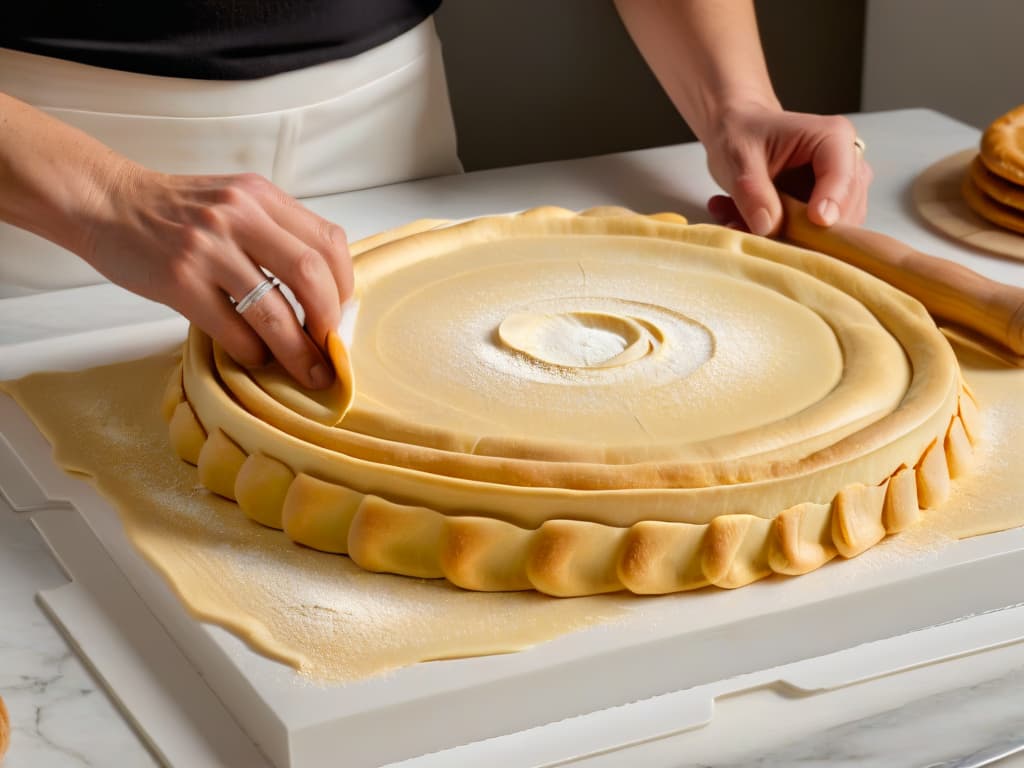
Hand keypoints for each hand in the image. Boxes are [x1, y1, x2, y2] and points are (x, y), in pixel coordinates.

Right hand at [84, 165, 352, 388]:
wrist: (106, 202)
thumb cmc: (175, 211)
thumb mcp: (234, 201)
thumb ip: (274, 232)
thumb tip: (323, 293)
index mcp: (260, 196)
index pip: (327, 242)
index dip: (344, 285)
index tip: (341, 312)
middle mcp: (238, 216)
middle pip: (311, 275)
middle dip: (329, 320)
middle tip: (329, 347)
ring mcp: (207, 248)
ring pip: (274, 311)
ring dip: (297, 351)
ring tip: (307, 371)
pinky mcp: (179, 281)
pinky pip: (233, 330)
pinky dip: (253, 351)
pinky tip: (255, 356)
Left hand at [702, 102, 872, 235]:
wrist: (737, 134)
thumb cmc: (741, 135)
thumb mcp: (738, 159)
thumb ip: (753, 192)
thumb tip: (768, 227)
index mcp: (833, 137)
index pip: (842, 176)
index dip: (831, 201)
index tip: (816, 221)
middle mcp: (847, 163)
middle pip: (844, 209)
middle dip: (802, 228)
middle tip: (753, 228)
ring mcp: (841, 189)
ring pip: (832, 229)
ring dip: (790, 236)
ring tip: (741, 221)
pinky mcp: (828, 210)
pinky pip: (816, 236)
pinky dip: (784, 238)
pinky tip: (749, 223)